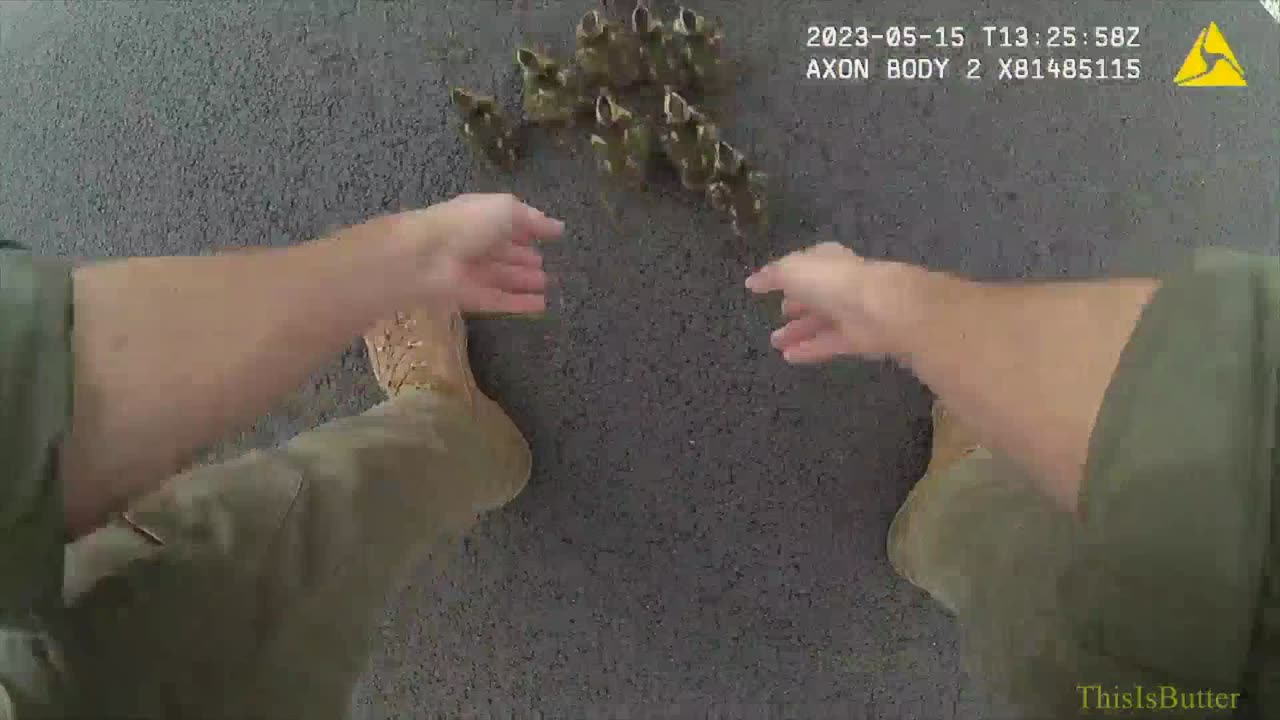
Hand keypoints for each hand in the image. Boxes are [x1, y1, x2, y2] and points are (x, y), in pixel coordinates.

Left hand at [383, 193, 563, 312]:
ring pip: (501, 278)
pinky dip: (518, 304)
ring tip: (547, 285)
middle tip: (546, 268)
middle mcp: (473, 243)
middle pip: (503, 253)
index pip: (506, 223)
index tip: (549, 239)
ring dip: (523, 282)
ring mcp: (469, 272)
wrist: (425, 257)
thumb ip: (532, 218)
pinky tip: (541, 306)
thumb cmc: (467, 224)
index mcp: (479, 217)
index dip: (527, 230)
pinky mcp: (468, 298)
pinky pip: (497, 301)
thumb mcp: (505, 209)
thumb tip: (558, 226)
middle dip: (524, 259)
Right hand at [745, 242, 923, 363]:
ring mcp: (851, 312)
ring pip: (821, 322)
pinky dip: (810, 350)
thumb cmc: (833, 282)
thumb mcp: (793, 270)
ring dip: (798, 332)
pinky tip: (789, 357)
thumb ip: (772, 275)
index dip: (787, 275)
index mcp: (828, 261)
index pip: (806, 265)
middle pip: (815, 295)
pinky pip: (829, 344)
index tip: (768, 286)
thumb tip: (752, 281)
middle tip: (777, 316)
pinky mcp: (858, 339)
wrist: (880, 308)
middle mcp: (841, 284)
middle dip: (795, 305)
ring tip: (775, 342)